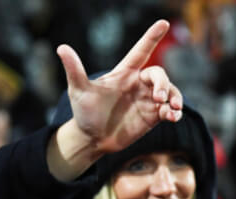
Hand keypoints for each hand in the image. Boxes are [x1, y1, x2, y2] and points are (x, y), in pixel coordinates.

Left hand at [61, 20, 183, 156]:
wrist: (92, 138)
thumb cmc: (84, 111)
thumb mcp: (79, 90)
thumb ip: (75, 70)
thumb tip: (61, 47)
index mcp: (124, 72)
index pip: (141, 51)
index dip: (151, 37)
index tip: (164, 23)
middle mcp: (138, 84)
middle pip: (159, 75)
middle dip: (163, 83)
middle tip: (159, 97)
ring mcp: (147, 100)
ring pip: (169, 91)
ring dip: (175, 97)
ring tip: (173, 108)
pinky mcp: (152, 117)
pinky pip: (169, 111)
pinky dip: (174, 113)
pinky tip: (173, 117)